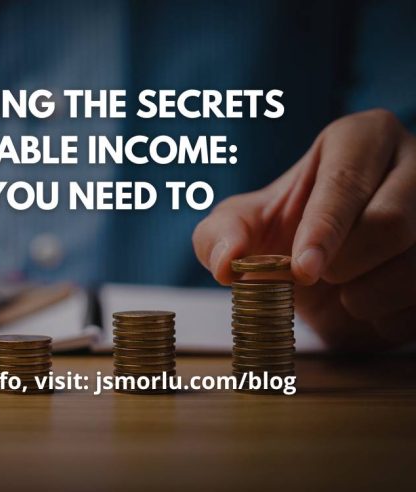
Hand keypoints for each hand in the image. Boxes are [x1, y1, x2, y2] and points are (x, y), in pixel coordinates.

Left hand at [193, 109, 415, 349]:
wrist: (324, 264)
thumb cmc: (283, 231)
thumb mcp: (241, 225)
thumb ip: (219, 237)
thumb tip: (227, 263)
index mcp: (361, 138)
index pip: (347, 181)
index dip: (324, 229)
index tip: (302, 269)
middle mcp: (412, 164)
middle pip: (393, 222)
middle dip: (345, 264)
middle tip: (314, 276)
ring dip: (367, 298)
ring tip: (342, 290)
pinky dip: (388, 318)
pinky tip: (368, 305)